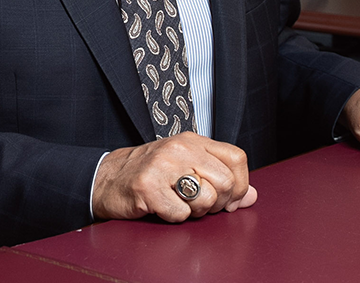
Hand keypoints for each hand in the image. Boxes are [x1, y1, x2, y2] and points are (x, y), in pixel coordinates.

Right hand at [92, 132, 257, 222]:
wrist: (107, 179)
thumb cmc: (151, 174)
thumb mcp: (187, 168)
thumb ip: (220, 178)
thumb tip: (252, 196)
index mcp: (193, 141)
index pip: (236, 158)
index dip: (241, 185)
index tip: (230, 199)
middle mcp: (180, 148)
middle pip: (226, 182)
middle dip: (219, 203)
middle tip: (200, 205)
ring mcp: (163, 166)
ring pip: (206, 199)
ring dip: (196, 212)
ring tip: (179, 203)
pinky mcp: (147, 186)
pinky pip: (180, 214)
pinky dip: (174, 217)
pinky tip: (162, 207)